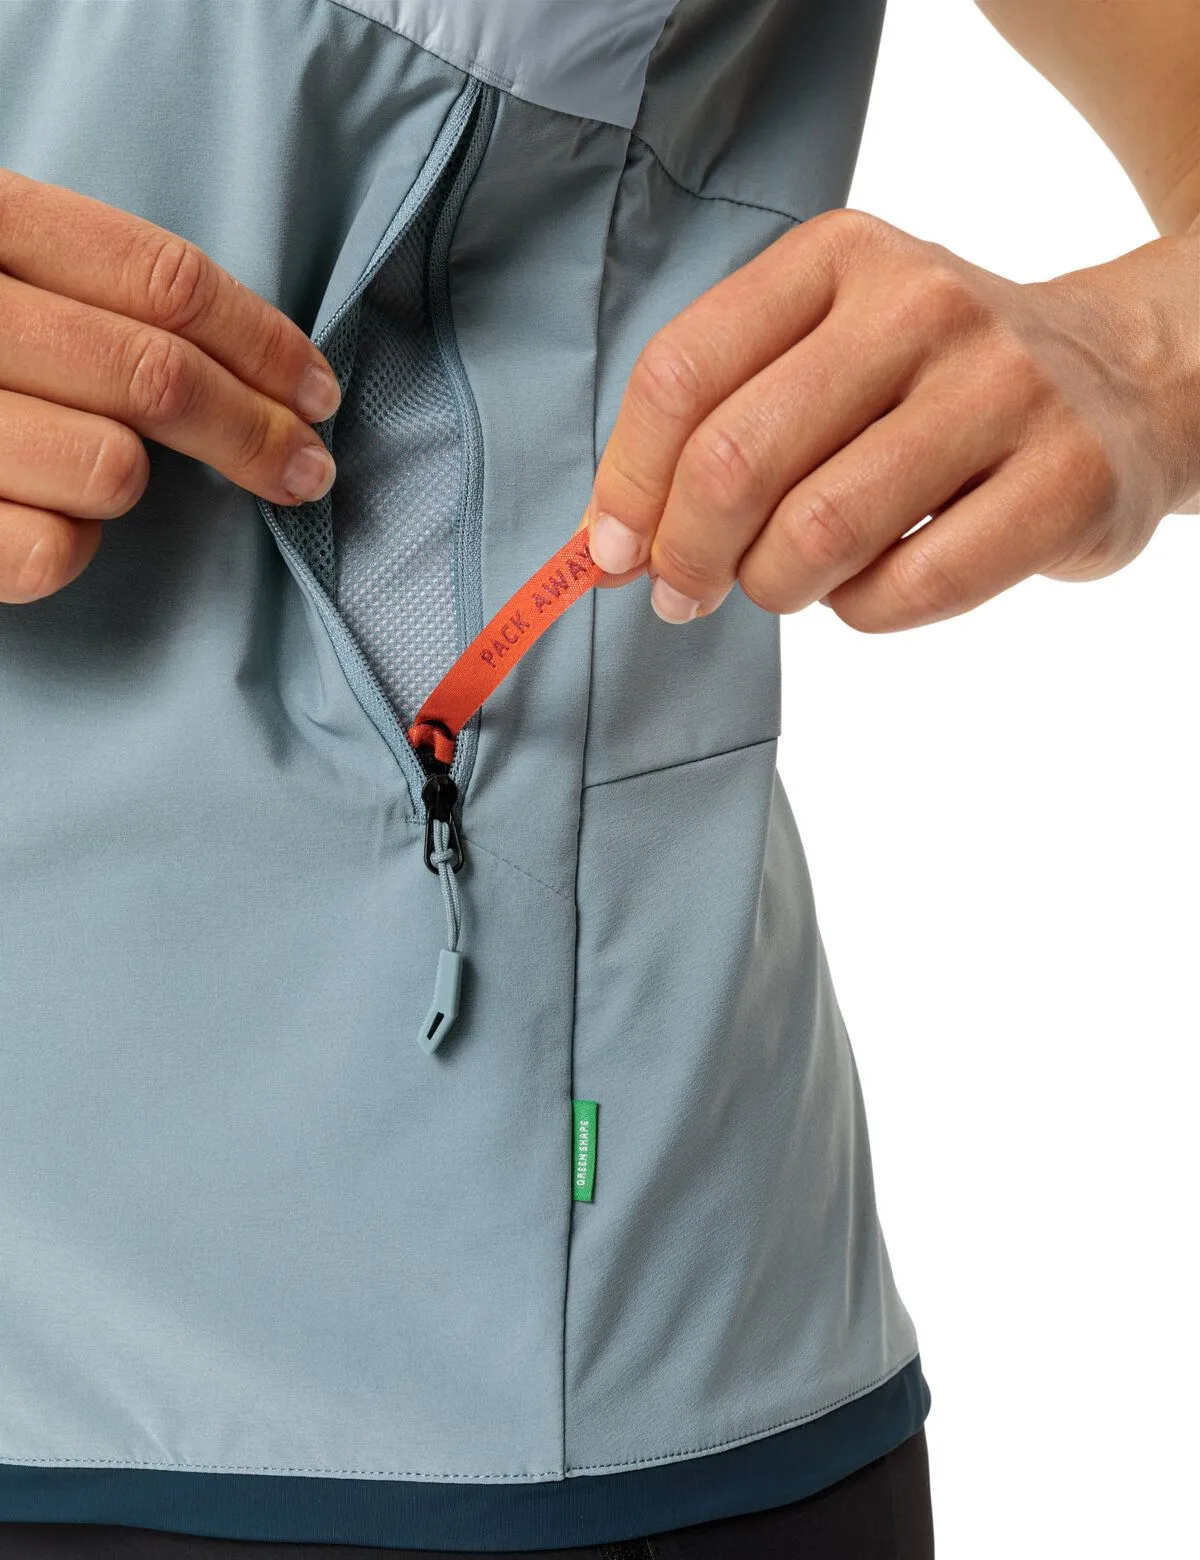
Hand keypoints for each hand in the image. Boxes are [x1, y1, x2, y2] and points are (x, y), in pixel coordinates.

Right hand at [0, 167, 341, 603]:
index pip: (163, 283)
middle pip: (159, 380)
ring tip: (101, 471)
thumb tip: (258, 364)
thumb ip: (91, 287)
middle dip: (259, 434)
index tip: (319, 391)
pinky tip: (45, 519)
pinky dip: (68, 549)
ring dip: (130, 482)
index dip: (265, 344)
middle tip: (307, 468)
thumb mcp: (1, 266)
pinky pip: (50, 554)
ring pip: (111, 472)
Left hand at [585, 209, 1199, 629]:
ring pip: (818, 533)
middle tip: (689, 591)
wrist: (1121, 378)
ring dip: (777, 587)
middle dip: (689, 556)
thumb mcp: (822, 355)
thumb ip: (712, 430)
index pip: (681, 373)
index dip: (628, 483)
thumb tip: (605, 546)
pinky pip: (908, 588)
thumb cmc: (933, 383)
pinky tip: (878, 582)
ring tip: (796, 577)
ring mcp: (1002, 388)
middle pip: (736, 462)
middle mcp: (920, 305)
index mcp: (836, 259)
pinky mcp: (1064, 479)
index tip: (614, 552)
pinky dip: (863, 612)